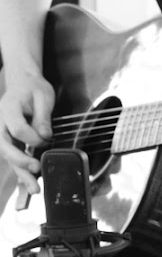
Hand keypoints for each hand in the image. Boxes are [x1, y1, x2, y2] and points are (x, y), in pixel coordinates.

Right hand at [0, 69, 53, 193]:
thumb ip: (43, 117)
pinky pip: (12, 157)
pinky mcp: (8, 141)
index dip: (32, 137)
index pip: (17, 128)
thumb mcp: (43, 97)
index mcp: (8, 109)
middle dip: (19, 160)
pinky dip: (20, 170)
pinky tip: (29, 184)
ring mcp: (1, 133)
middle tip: (35, 169)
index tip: (46, 138)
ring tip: (34, 189)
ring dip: (20, 173)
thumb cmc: (33, 88)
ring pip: (7, 156)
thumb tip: (45, 136)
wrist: (22, 83)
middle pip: (5, 146)